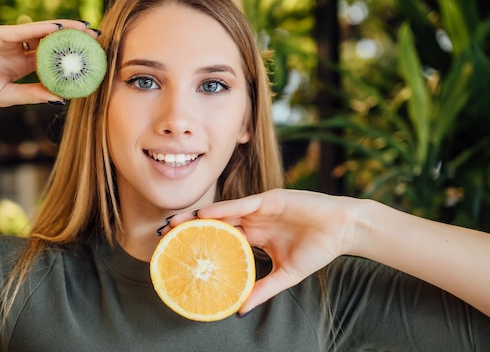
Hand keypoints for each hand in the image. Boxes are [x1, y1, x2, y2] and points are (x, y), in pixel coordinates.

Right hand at [0, 20, 96, 111]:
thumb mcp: (7, 96)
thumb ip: (32, 95)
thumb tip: (62, 98)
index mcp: (18, 66)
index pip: (49, 59)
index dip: (69, 57)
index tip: (91, 59)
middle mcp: (14, 50)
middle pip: (48, 42)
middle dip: (71, 40)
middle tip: (96, 39)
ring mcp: (4, 40)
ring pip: (38, 32)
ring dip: (61, 30)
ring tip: (84, 30)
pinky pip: (21, 30)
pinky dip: (39, 29)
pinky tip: (58, 29)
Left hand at [165, 189, 359, 314]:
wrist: (342, 230)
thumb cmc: (317, 249)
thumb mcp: (286, 275)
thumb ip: (263, 289)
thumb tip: (241, 309)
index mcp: (255, 236)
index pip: (222, 238)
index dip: (202, 242)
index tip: (180, 250)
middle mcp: (253, 221)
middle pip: (216, 224)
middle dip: (192, 227)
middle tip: (166, 234)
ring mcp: (259, 209)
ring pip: (223, 212)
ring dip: (199, 216)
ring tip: (175, 222)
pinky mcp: (269, 199)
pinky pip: (241, 205)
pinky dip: (222, 209)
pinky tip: (204, 214)